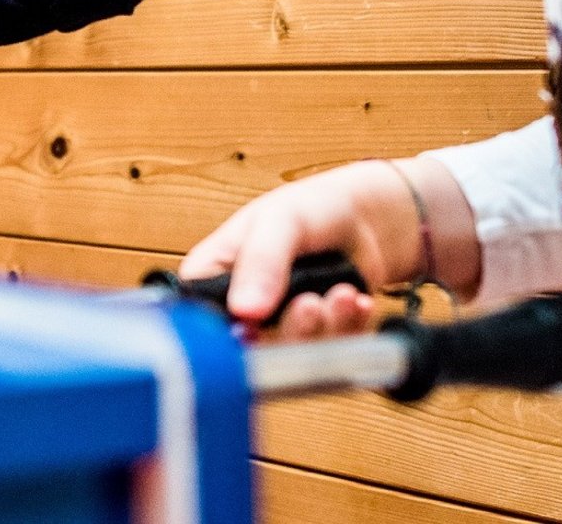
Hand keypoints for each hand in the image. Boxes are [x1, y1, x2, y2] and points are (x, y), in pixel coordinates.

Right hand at [178, 161, 411, 338]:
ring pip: (294, 353)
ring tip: (343, 293)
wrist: (361, 219)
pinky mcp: (315, 337)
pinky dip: (347, 329)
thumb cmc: (310, 208)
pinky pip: (331, 353)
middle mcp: (240, 308)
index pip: (200, 319)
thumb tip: (244, 311)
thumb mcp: (280, 221)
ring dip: (325, 327)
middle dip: (291, 328)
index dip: (225, 332)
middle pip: (252, 347)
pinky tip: (355, 301)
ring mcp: (278, 326)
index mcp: (212, 277)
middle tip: (311, 303)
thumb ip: (260, 261)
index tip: (256, 327)